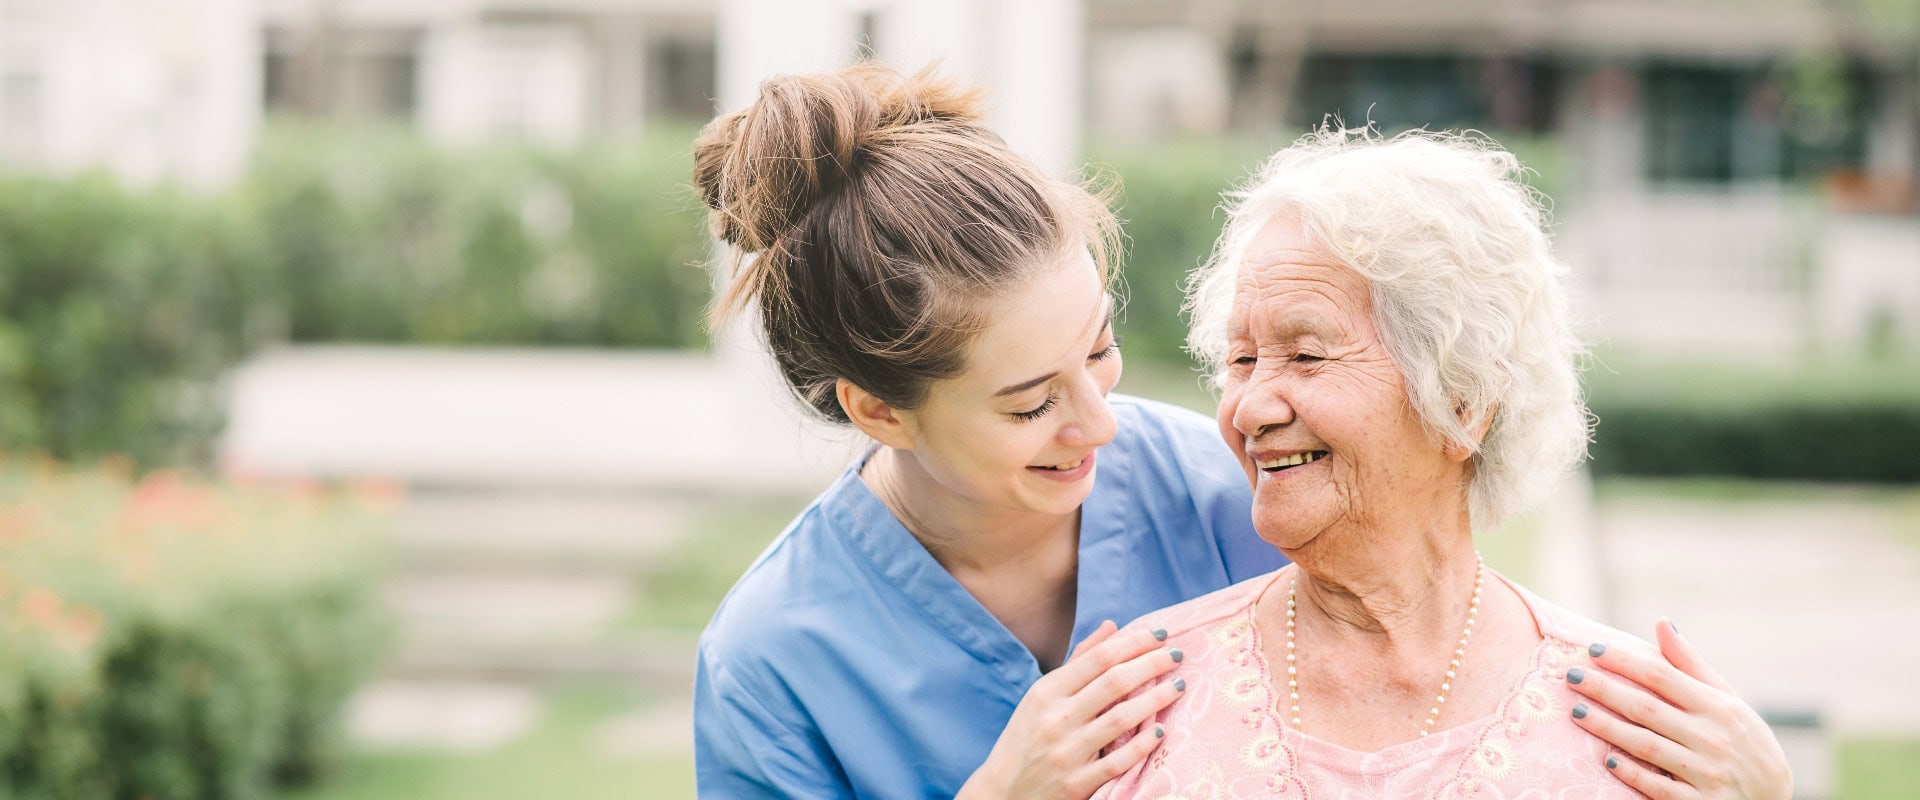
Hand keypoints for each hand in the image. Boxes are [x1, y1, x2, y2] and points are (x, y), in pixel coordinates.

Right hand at [956, 620, 1186, 799]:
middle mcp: (1056, 718)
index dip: (1134, 642)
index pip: (1098, 658)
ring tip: (1178, 686)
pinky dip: (1142, 745)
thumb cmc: (1028, 737)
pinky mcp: (1076, 783)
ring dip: (1155, 699)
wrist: (1003, 791)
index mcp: (1047, 692)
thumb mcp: (1043, 696)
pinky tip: (1161, 731)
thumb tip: (1112, 626)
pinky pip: (1117, 761)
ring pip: (1120, 718)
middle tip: (1178, 655)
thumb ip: (1079, 661)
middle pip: (1113, 682)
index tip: (1162, 634)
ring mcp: (1067, 751)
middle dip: (1152, 664)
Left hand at [1566, 618, 1791, 798]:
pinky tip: (1609, 761)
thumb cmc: (1744, 740)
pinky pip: (1661, 787)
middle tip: (1570, 676)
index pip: (1662, 677)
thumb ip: (1691, 664)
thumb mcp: (1728, 700)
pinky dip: (1636, 774)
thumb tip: (1662, 623)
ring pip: (1648, 746)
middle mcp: (1712, 736)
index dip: (1626, 662)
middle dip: (1606, 690)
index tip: (1593, 649)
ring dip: (1609, 729)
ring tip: (1577, 712)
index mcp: (1717, 707)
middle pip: (1648, 708)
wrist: (1775, 798)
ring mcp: (1706, 771)